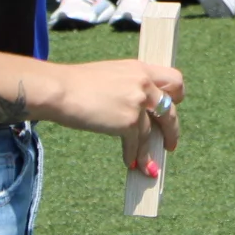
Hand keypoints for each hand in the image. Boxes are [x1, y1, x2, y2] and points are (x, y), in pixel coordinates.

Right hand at [51, 58, 182, 171]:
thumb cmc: (76, 84)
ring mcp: (137, 103)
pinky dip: (134, 156)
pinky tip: (131, 163)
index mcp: (141, 68)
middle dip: (172, 129)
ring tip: (149, 165)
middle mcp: (144, 83)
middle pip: (171, 108)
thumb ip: (129, 85)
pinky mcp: (128, 122)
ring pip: (152, 131)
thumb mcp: (111, 75)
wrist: (59, 90)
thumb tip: (137, 106)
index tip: (171, 107)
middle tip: (170, 142)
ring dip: (150, 151)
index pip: (174, 79)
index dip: (175, 96)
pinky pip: (136, 143)